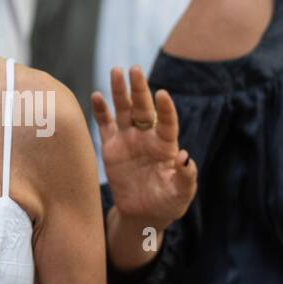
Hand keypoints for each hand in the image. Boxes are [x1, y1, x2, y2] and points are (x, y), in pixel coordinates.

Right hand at [92, 66, 196, 227]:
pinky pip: (105, 125)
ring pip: (124, 110)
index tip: (163, 94)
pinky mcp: (111, 146)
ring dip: (120, 92)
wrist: (143, 214)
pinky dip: (100, 111)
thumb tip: (186, 158)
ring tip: (116, 72)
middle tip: (134, 69)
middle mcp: (147, 137)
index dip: (166, 109)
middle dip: (139, 89)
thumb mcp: (180, 194)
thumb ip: (185, 178)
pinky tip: (97, 96)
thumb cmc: (167, 203)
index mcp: (166, 145)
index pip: (167, 122)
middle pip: (143, 108)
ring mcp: (128, 139)